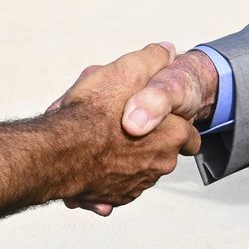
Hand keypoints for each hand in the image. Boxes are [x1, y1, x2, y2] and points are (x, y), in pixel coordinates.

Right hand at [46, 43, 201, 214]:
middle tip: (124, 124)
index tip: (164, 121)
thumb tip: (166, 51)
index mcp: (171, 134)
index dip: (176, 124)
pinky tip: (91, 160)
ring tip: (101, 139)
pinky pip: (114, 186)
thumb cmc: (94, 112)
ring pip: (136, 169)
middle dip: (147, 140)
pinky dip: (105, 176)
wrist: (59, 152)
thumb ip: (153, 58)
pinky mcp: (113, 198)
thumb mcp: (128, 69)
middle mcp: (159, 164)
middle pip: (161, 152)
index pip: (189, 135)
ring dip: (124, 158)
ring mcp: (136, 184)